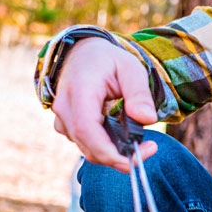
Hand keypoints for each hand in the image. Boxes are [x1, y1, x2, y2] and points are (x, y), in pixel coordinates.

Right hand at [51, 37, 157, 172]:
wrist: (83, 53)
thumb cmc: (108, 60)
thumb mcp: (131, 68)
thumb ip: (139, 93)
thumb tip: (147, 119)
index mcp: (80, 90)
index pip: (87, 130)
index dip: (109, 151)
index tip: (135, 158)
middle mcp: (65, 107)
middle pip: (88, 146)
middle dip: (119, 157)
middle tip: (149, 149)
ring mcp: (62, 118)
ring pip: (87, 148)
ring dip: (113, 153)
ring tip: (140, 141)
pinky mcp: (65, 125)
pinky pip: (85, 144)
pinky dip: (104, 147)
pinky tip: (122, 137)